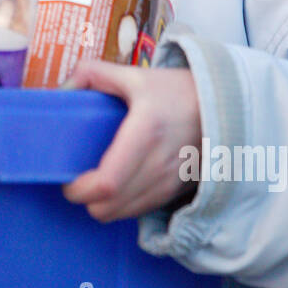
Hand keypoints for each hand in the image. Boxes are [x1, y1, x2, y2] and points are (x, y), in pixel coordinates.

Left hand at [62, 58, 201, 220]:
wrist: (224, 105)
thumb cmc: (175, 90)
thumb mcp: (133, 75)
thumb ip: (92, 74)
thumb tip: (62, 89)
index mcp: (146, 131)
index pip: (107, 182)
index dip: (80, 190)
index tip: (68, 180)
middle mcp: (159, 163)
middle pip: (108, 206)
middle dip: (85, 199)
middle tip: (77, 181)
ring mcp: (170, 181)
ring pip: (122, 213)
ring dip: (103, 205)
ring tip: (96, 184)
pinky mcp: (176, 191)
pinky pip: (139, 211)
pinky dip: (122, 205)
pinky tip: (119, 187)